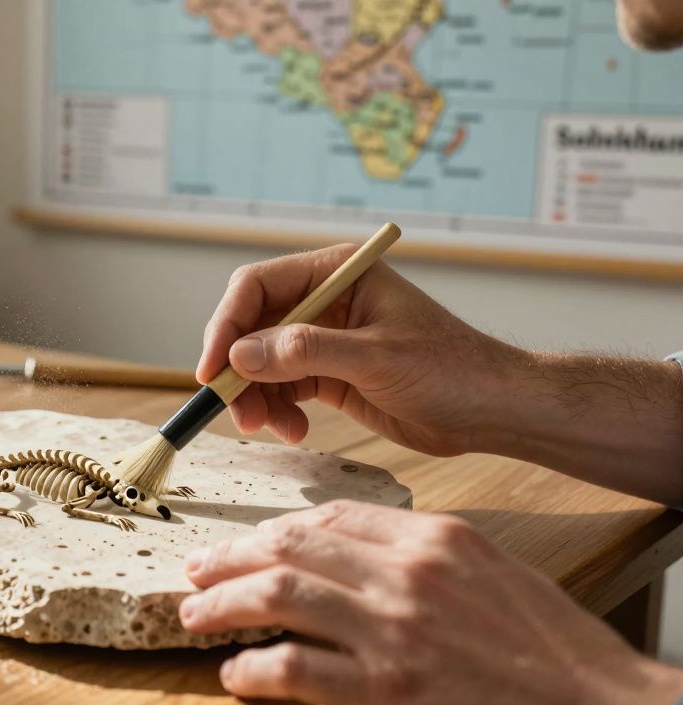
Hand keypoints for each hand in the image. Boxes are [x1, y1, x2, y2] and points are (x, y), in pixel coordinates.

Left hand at [179, 501, 682, 704]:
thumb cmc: (546, 644)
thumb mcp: (487, 567)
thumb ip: (417, 551)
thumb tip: (347, 550)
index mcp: (432, 538)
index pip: (328, 518)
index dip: (273, 530)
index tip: (244, 543)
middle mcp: (405, 576)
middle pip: (290, 549)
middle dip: (231, 558)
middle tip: (197, 572)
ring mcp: (391, 633)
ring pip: (278, 599)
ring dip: (223, 606)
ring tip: (195, 615)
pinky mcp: (385, 694)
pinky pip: (294, 669)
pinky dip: (253, 669)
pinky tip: (237, 673)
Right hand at [197, 245, 682, 501]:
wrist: (492, 411)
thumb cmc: (451, 370)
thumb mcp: (376, 358)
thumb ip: (305, 353)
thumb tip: (240, 356)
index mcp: (337, 274)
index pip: (258, 286)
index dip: (227, 325)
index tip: (212, 369)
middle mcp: (323, 301)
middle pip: (250, 327)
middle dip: (238, 370)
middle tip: (237, 412)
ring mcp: (323, 338)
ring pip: (259, 363)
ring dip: (255, 397)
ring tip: (273, 428)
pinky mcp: (327, 374)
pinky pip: (280, 388)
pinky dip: (277, 411)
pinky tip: (293, 430)